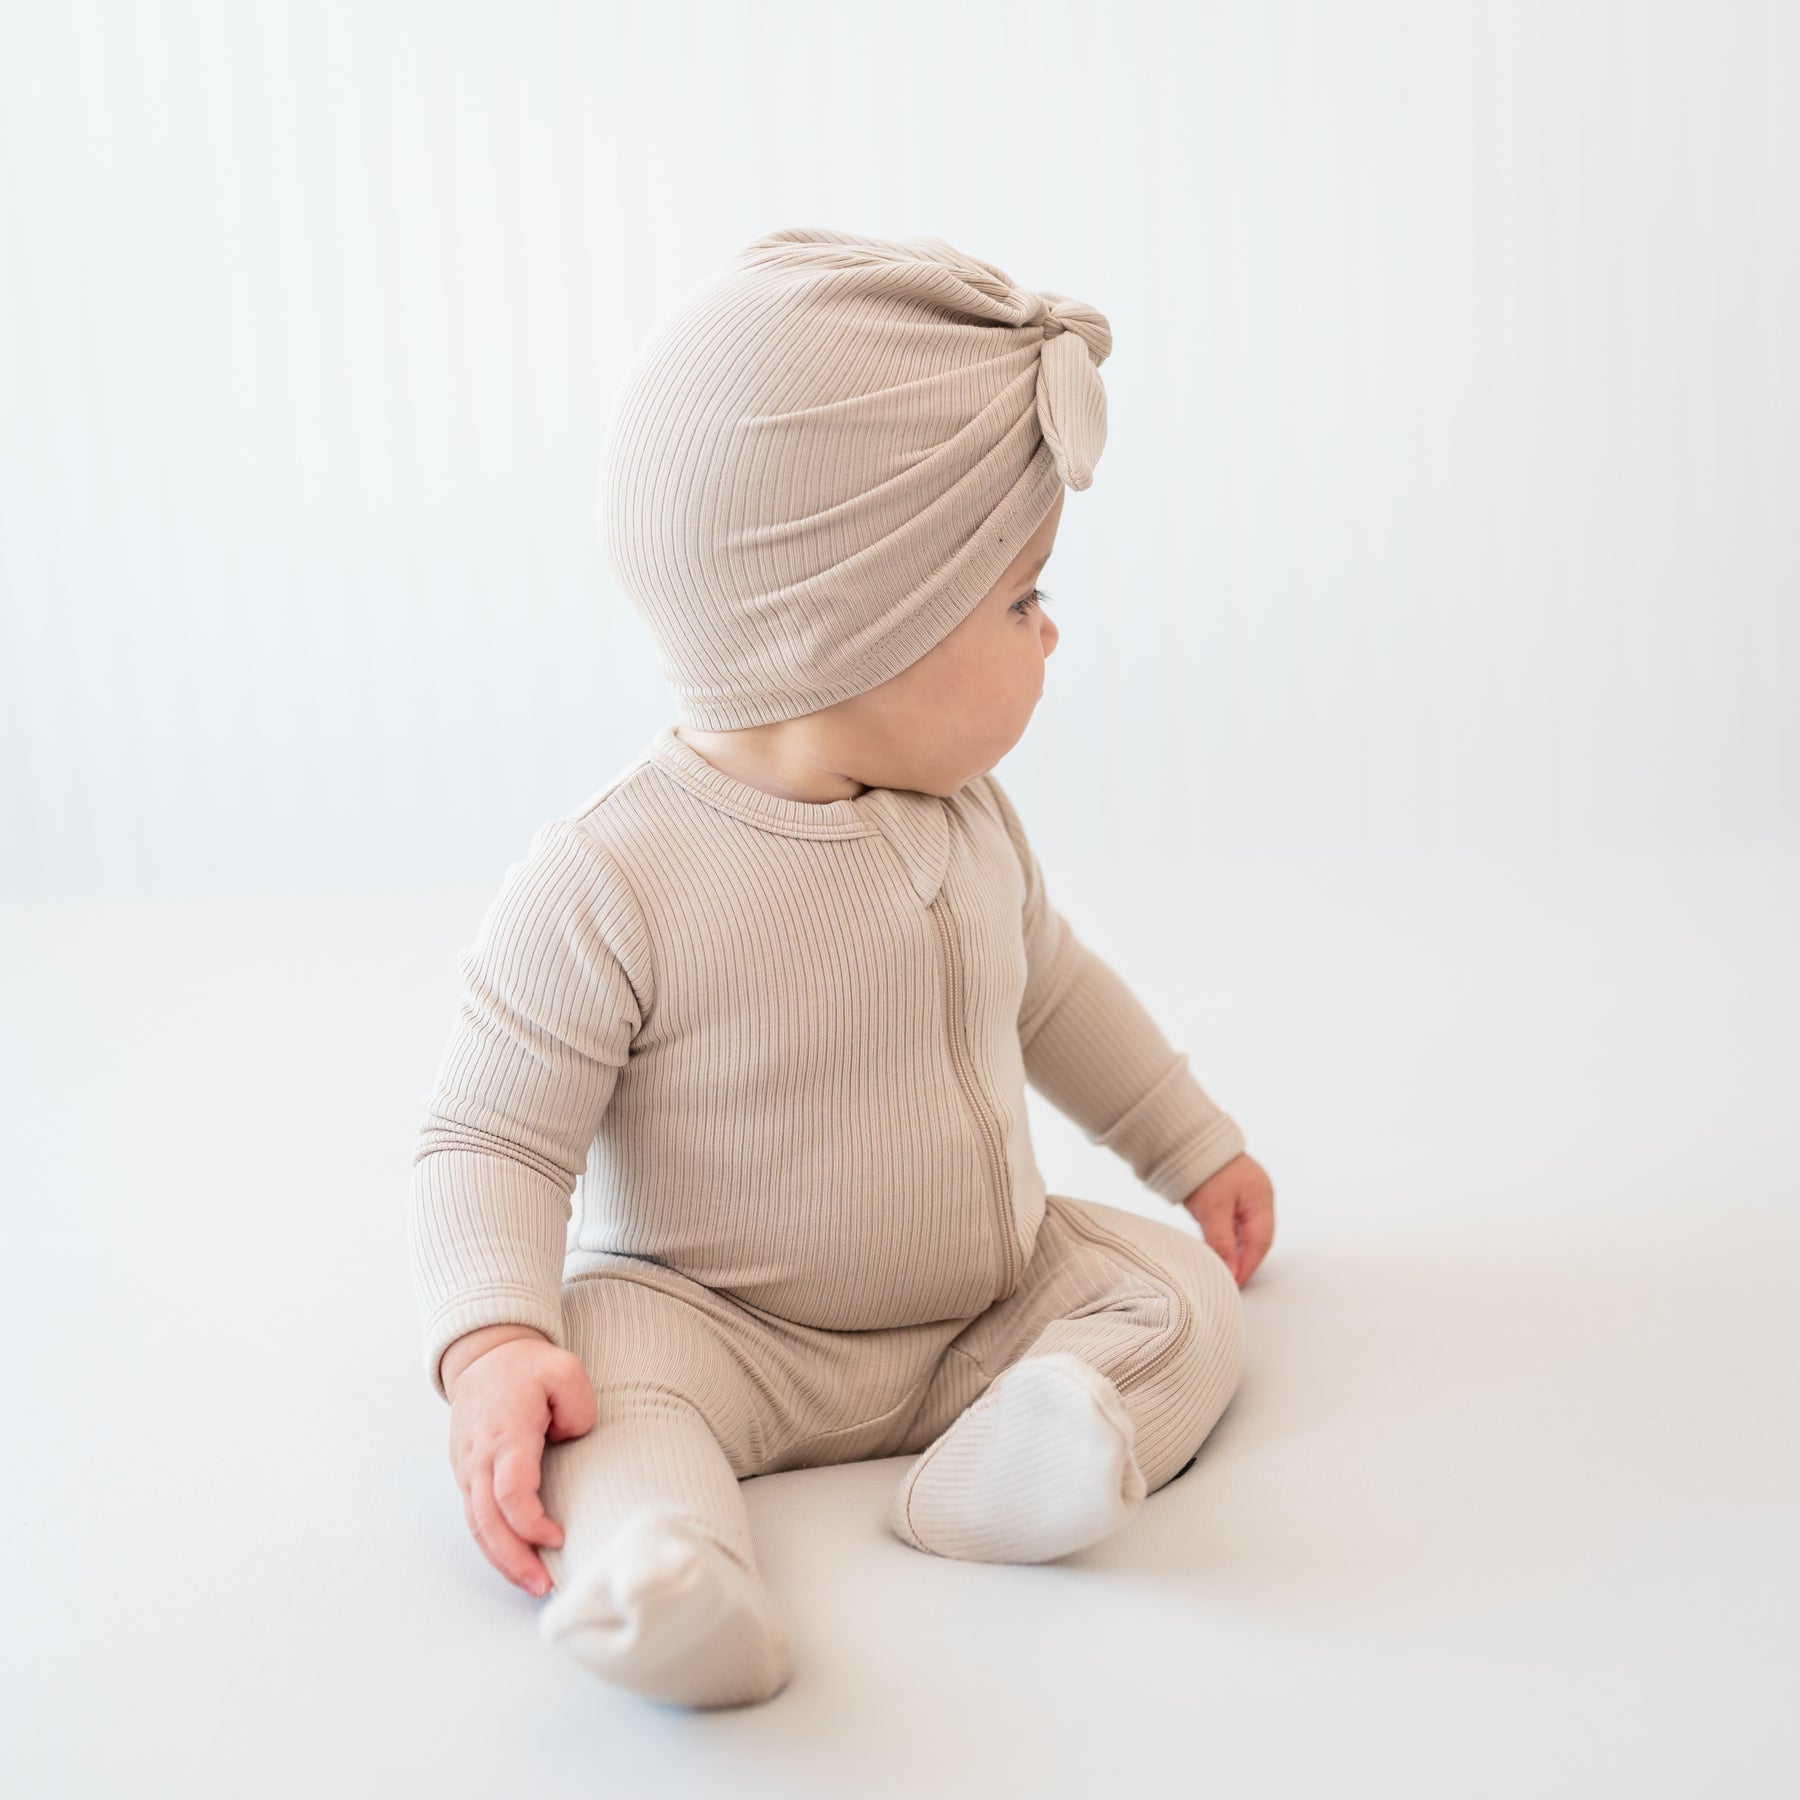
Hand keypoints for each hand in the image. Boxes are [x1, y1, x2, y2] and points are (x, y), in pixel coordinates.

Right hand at [446, 1333, 596, 1597]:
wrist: (484, 1359)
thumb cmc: (527, 1368)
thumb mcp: (564, 1369)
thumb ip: (578, 1406)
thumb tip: (572, 1438)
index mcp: (504, 1432)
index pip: (508, 1489)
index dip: (529, 1521)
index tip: (557, 1537)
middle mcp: (479, 1456)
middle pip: (487, 1520)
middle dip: (514, 1558)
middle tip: (544, 1587)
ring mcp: (468, 1469)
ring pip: (477, 1526)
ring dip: (502, 1560)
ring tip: (534, 1586)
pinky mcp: (467, 1477)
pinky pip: (476, 1519)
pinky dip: (494, 1546)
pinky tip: (517, 1564)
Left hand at [1181, 1152, 1274, 1286]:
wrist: (1186, 1138)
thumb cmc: (1204, 1168)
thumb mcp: (1212, 1209)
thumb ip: (1221, 1242)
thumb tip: (1229, 1272)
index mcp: (1261, 1199)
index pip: (1260, 1242)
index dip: (1248, 1266)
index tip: (1234, 1284)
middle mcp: (1258, 1197)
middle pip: (1256, 1238)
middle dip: (1244, 1261)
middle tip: (1229, 1281)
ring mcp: (1245, 1194)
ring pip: (1244, 1231)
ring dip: (1235, 1250)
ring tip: (1223, 1269)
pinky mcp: (1230, 1193)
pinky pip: (1234, 1222)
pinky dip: (1228, 1238)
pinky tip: (1218, 1248)